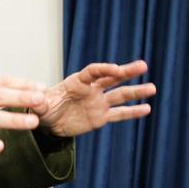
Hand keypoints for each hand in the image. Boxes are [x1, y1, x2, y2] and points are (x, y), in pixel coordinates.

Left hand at [35, 60, 155, 136]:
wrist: (50, 121)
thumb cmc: (44, 107)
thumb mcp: (39, 105)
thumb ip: (40, 102)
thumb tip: (35, 101)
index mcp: (77, 82)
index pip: (93, 72)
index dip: (104, 69)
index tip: (116, 68)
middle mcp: (92, 89)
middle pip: (112, 78)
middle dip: (127, 72)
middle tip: (142, 66)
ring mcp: (99, 103)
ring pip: (120, 95)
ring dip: (136, 92)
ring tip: (152, 88)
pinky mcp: (101, 117)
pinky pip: (119, 114)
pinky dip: (132, 112)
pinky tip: (146, 109)